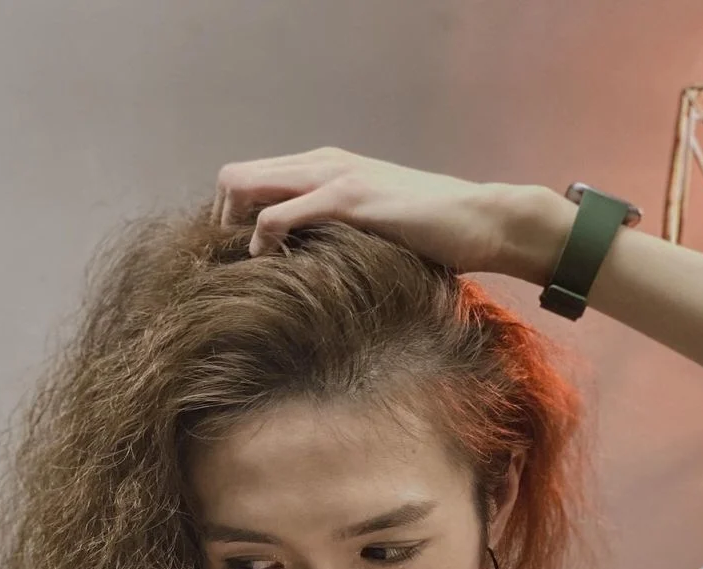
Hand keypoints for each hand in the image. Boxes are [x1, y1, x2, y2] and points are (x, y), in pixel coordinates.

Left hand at [211, 145, 514, 274]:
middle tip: (234, 271)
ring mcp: (333, 176)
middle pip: (235, 177)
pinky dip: (264, 241)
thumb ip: (338, 235)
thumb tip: (309, 271)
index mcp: (324, 167)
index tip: (238, 261)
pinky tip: (273, 268)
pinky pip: (278, 214)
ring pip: (246, 185)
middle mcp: (321, 163)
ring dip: (234, 230)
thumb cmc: (433, 235)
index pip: (249, 178)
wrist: (482, 220)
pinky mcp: (348, 199)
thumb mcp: (373, 230)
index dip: (232, 219)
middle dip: (221, 224)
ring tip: (247, 272)